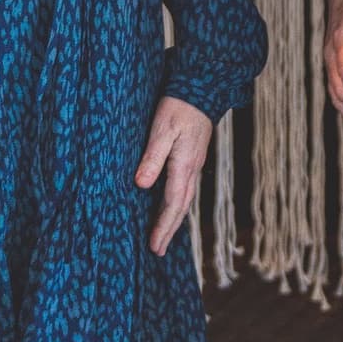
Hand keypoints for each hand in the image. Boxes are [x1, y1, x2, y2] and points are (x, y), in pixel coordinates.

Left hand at [136, 93, 213, 254]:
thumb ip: (152, 157)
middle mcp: (192, 170)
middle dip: (169, 230)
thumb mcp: (161, 130)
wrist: (201, 89)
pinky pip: (184, 190)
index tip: (154, 246)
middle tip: (157, 251)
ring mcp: (194, 165)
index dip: (163, 226)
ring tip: (163, 237)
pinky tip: (170, 208)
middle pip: (181, 208)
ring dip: (174, 220)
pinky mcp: (192, 160)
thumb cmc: (178, 107)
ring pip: (184, 200)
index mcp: (184, 166)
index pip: (172, 204)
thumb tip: (141, 185)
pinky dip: (177, 206)